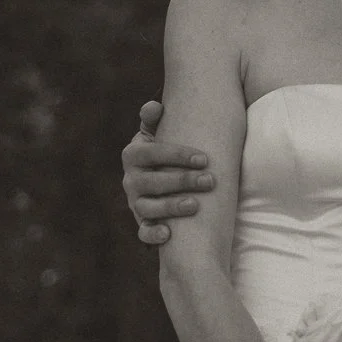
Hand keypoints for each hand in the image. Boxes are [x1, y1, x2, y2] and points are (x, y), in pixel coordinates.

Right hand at [121, 100, 215, 246]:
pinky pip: (143, 231)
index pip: (152, 152)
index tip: (204, 158)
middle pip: (153, 182)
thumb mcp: (159, 132)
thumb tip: (154, 107)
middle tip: (210, 180)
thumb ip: (155, 119)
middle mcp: (131, 179)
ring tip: (196, 205)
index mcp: (134, 154)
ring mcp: (135, 202)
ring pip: (148, 207)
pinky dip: (153, 234)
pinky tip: (169, 235)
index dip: (177, 155)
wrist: (159, 173)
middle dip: (182, 181)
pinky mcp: (142, 222)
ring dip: (172, 207)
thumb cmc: (166, 150)